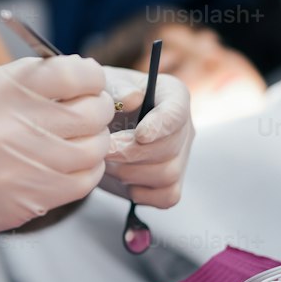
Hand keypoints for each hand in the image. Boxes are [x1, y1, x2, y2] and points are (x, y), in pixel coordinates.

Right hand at [0, 55, 113, 260]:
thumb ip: (18, 82)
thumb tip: (70, 76)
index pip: (69, 73)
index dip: (90, 74)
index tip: (89, 79)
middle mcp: (11, 126)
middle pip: (89, 112)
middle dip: (98, 107)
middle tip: (91, 109)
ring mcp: (21, 167)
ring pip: (93, 149)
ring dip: (96, 140)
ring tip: (82, 138)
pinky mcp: (26, 201)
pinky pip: (82, 183)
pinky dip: (88, 170)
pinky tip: (74, 164)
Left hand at [99, 67, 193, 208]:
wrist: (97, 126)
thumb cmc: (104, 100)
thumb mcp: (106, 85)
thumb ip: (117, 88)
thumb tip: (131, 98)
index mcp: (172, 95)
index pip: (177, 112)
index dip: (160, 125)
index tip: (140, 135)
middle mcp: (183, 127)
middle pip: (171, 148)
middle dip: (133, 152)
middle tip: (105, 149)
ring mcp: (181, 158)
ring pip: (167, 174)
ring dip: (130, 172)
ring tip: (107, 161)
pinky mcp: (171, 184)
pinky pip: (165, 196)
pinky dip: (139, 191)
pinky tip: (120, 177)